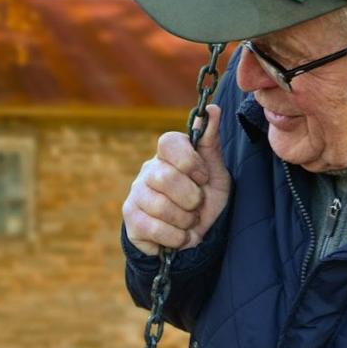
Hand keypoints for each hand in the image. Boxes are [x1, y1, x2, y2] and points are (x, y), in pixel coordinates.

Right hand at [122, 103, 230, 255]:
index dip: (189, 162)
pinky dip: (176, 237)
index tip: (203, 177)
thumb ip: (211, 143)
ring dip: (185, 221)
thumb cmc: (205, 201)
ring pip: (160, 206)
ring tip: (189, 222)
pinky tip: (180, 236)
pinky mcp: (131, 219)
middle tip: (197, 206)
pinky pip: (153, 228)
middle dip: (191, 198)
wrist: (194, 238)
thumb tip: (212, 109)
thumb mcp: (216, 174)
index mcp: (168, 155)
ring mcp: (136, 194)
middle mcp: (148, 170)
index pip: (168, 142)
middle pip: (165, 177)